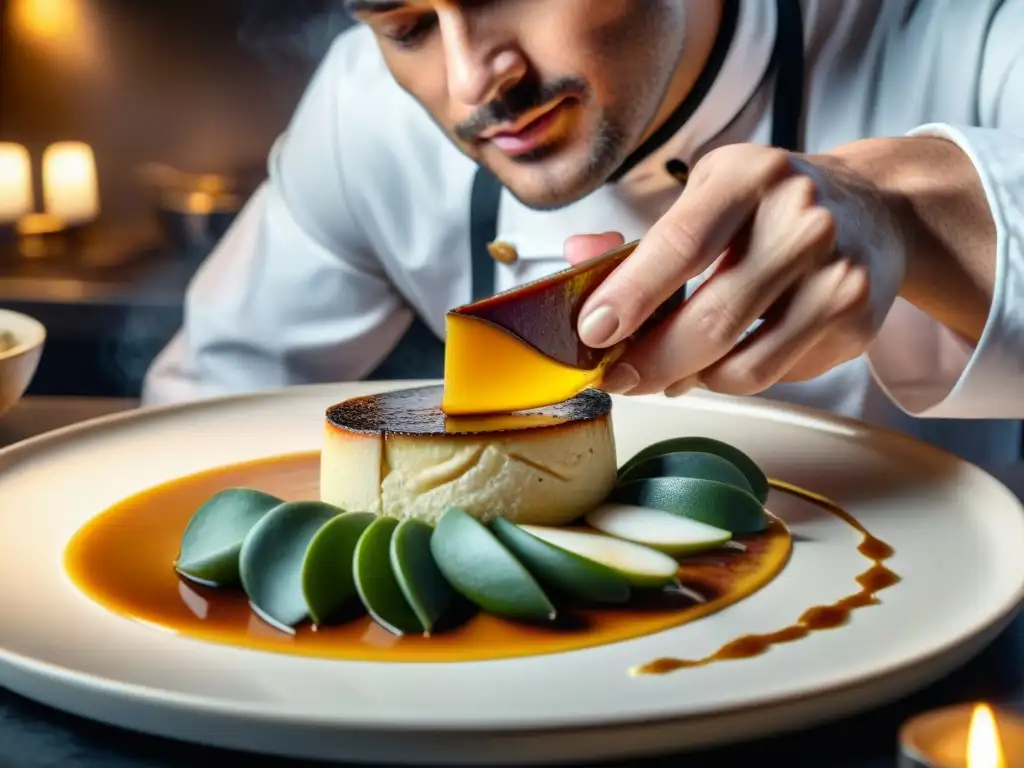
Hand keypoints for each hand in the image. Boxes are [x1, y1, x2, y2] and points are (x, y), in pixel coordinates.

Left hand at [567, 144, 906, 396]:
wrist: (874, 209)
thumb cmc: (770, 207)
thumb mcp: (707, 197)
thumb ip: (641, 239)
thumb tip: (577, 261)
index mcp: (748, 176)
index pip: (679, 245)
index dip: (630, 296)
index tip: (593, 332)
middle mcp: (801, 219)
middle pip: (711, 319)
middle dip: (651, 362)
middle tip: (619, 377)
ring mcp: (836, 272)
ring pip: (742, 365)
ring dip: (692, 379)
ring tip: (672, 369)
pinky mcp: (855, 319)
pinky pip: (775, 374)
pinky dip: (737, 376)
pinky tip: (731, 354)